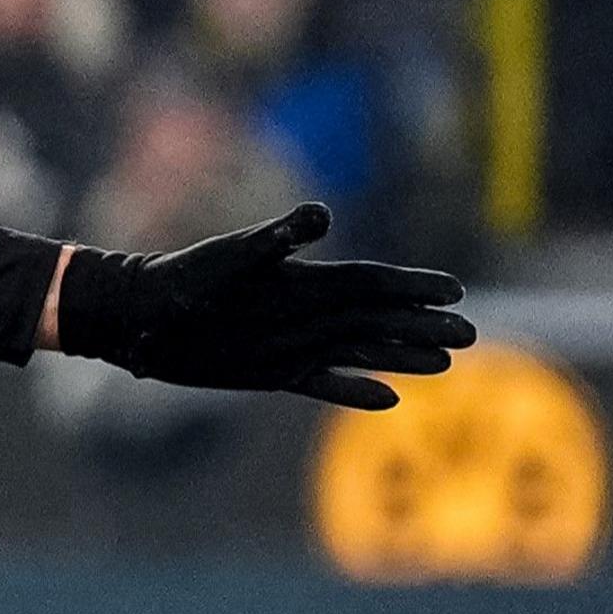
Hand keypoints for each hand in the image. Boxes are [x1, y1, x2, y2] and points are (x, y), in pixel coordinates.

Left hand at [51, 203, 469, 410]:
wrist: (141, 316)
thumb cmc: (184, 279)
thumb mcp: (232, 256)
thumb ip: (276, 239)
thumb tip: (321, 215)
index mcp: (306, 279)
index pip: (373, 283)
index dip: (414, 287)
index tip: (455, 291)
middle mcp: (308, 311)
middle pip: (380, 319)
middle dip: (423, 326)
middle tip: (471, 335)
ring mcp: (293, 342)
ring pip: (362, 351)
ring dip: (402, 356)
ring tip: (446, 362)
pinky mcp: (272, 372)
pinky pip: (323, 383)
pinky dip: (354, 390)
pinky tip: (390, 398)